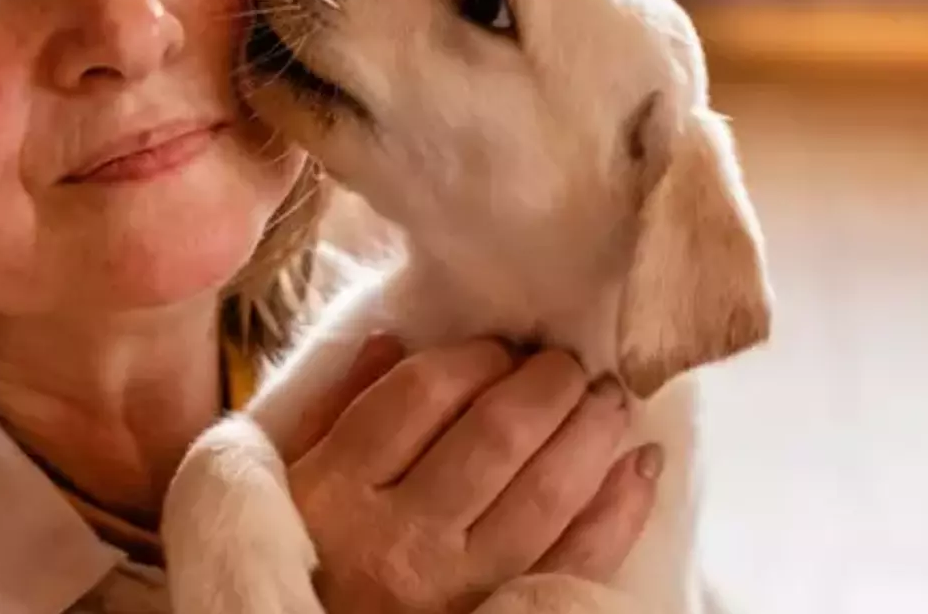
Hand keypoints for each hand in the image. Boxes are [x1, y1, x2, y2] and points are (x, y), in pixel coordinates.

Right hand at [284, 335, 662, 613]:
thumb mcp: (289, 487)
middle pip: (496, 434)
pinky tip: (638, 465)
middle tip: (568, 365)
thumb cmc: (306, 566)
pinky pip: (580, 558)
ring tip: (607, 401)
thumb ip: (334, 413)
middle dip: (548, 383)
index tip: (499, 349)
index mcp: (336, 490)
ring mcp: (458, 587)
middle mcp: (399, 538)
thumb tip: (395, 341)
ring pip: (548, 490)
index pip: (422, 393)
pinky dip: (621, 506)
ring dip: (593, 430)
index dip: (476, 357)